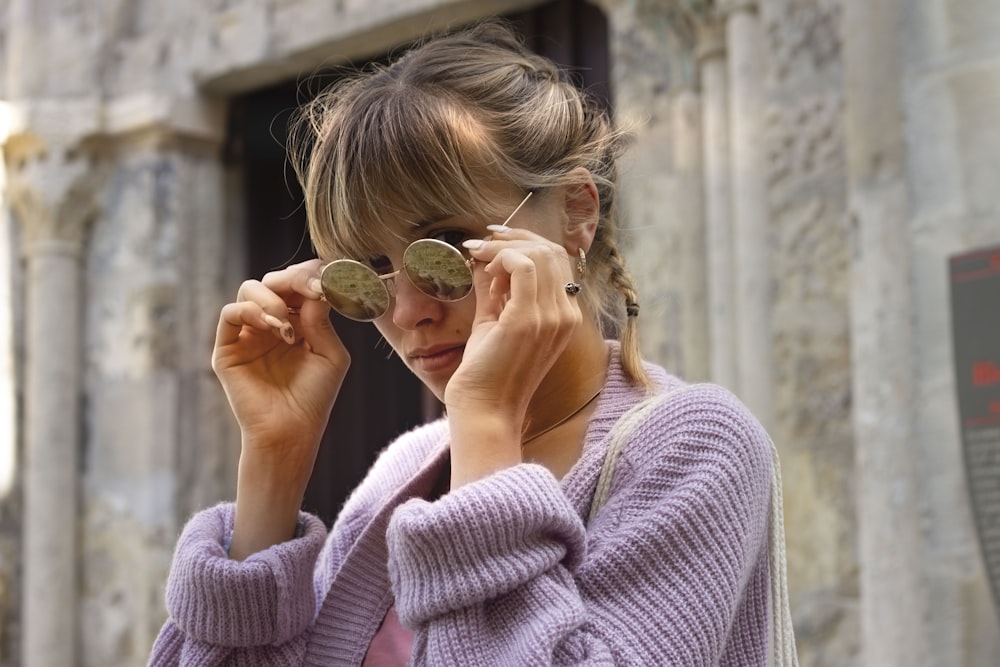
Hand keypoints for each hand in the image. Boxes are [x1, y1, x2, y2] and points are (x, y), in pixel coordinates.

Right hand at [213, 259, 349, 556]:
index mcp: (297, 322)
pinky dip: (252, 311)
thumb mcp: (330, 354)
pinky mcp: (228, 348)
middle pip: (273, 281)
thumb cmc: (314, 396)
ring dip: (272, 297)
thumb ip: (321, 320)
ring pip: (249, 290)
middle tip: (310, 289)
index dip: (310, 276)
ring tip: (288, 323)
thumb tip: (313, 289)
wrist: (291, 431)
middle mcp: (271, 323)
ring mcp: (248, 334)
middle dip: (293, 280)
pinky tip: (276, 327)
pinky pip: (231, 313)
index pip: (298, 286)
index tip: (327, 280)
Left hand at [445, 228, 580, 483]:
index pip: (558, 261)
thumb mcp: (494, 320)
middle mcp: (566, 315)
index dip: (526, 241)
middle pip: (553, 251)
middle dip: (515, 237)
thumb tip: (483, 258)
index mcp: (564, 317)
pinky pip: (523, 266)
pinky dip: (501, 258)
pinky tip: (484, 271)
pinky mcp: (528, 319)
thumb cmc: (487, 373)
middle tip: (483, 244)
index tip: (493, 242)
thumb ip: (494, 289)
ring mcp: (551, 317)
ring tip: (481, 261)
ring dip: (505, 247)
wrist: (485, 411)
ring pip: (540, 253)